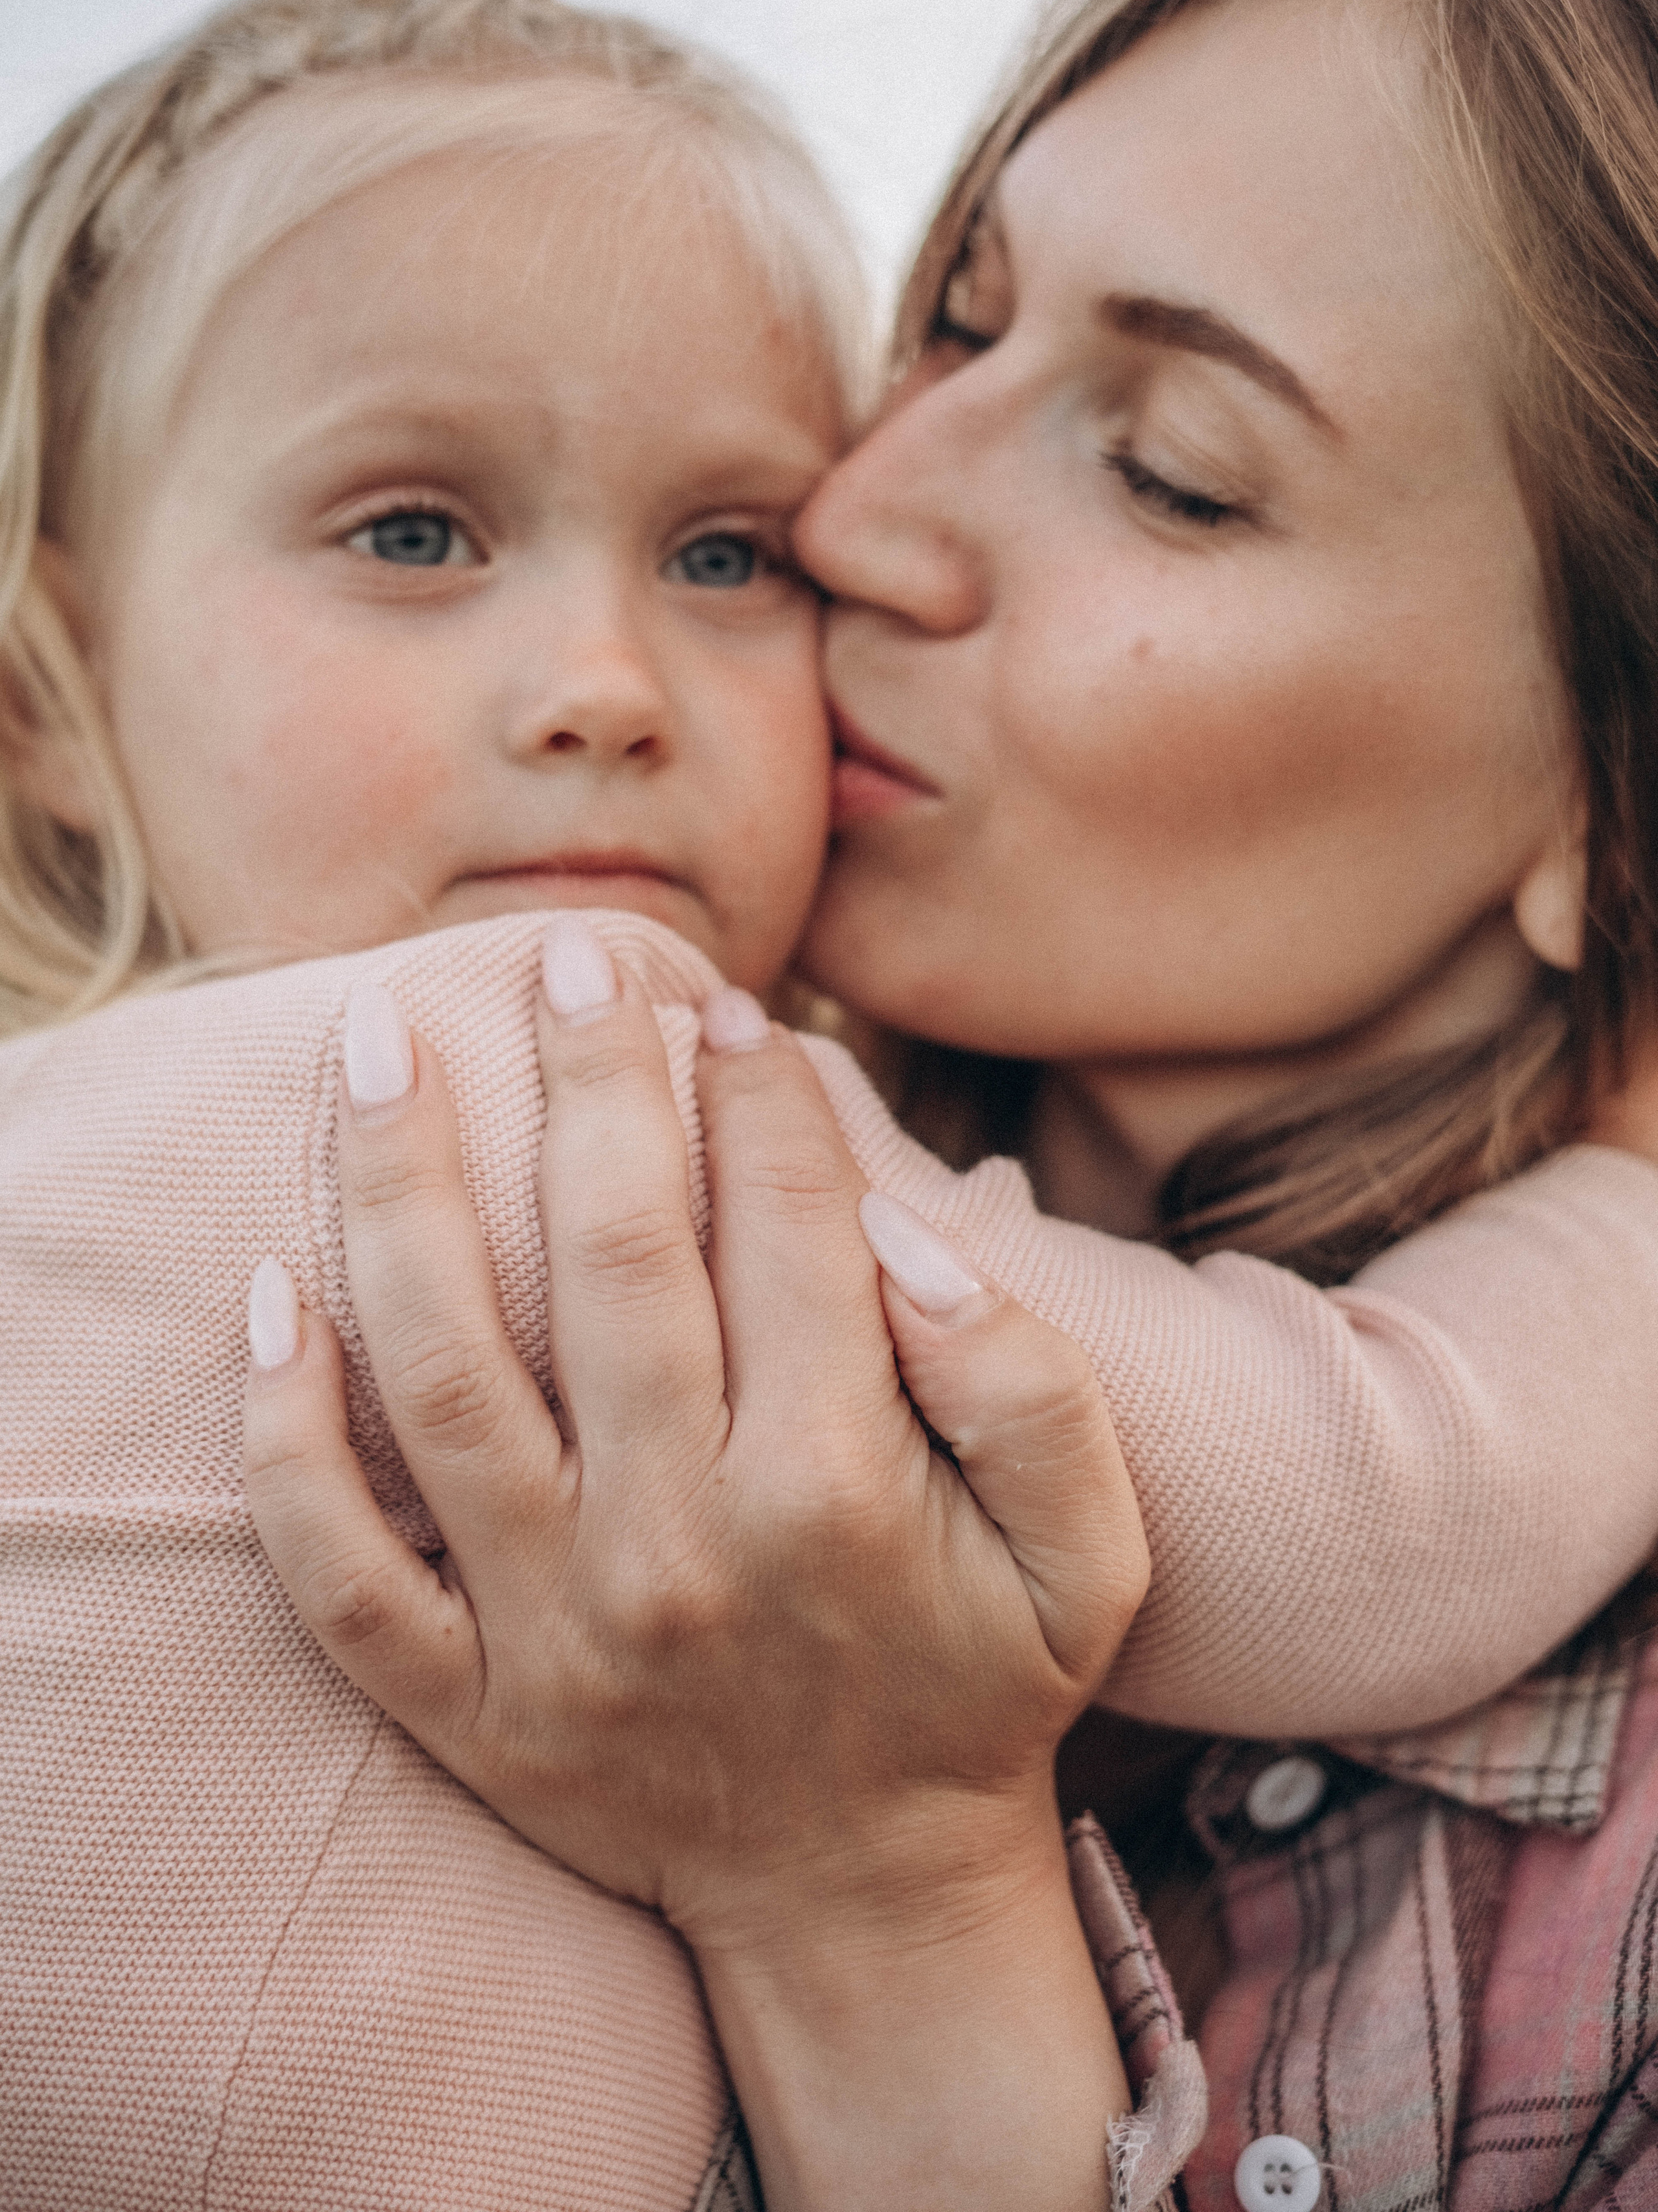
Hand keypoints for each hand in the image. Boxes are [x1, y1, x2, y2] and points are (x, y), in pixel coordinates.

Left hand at [244, 919, 1149, 2206]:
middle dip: (589, 1082)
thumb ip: (1031, 1387)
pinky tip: (264, 1297)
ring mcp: (551, 1639)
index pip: (787, 1231)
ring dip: (399, 1192)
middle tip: (562, 957)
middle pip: (610, 1263)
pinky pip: (336, 1570)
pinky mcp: (463, 1709)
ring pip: (442, 1376)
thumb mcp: (1091, 1557)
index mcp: (841, 1500)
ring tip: (374, 1045)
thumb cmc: (982, 1693)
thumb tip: (902, 1235)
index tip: (726, 1007)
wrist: (863, 1907)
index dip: (759, 1094)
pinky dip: (282, 1438)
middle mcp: (681, 1558)